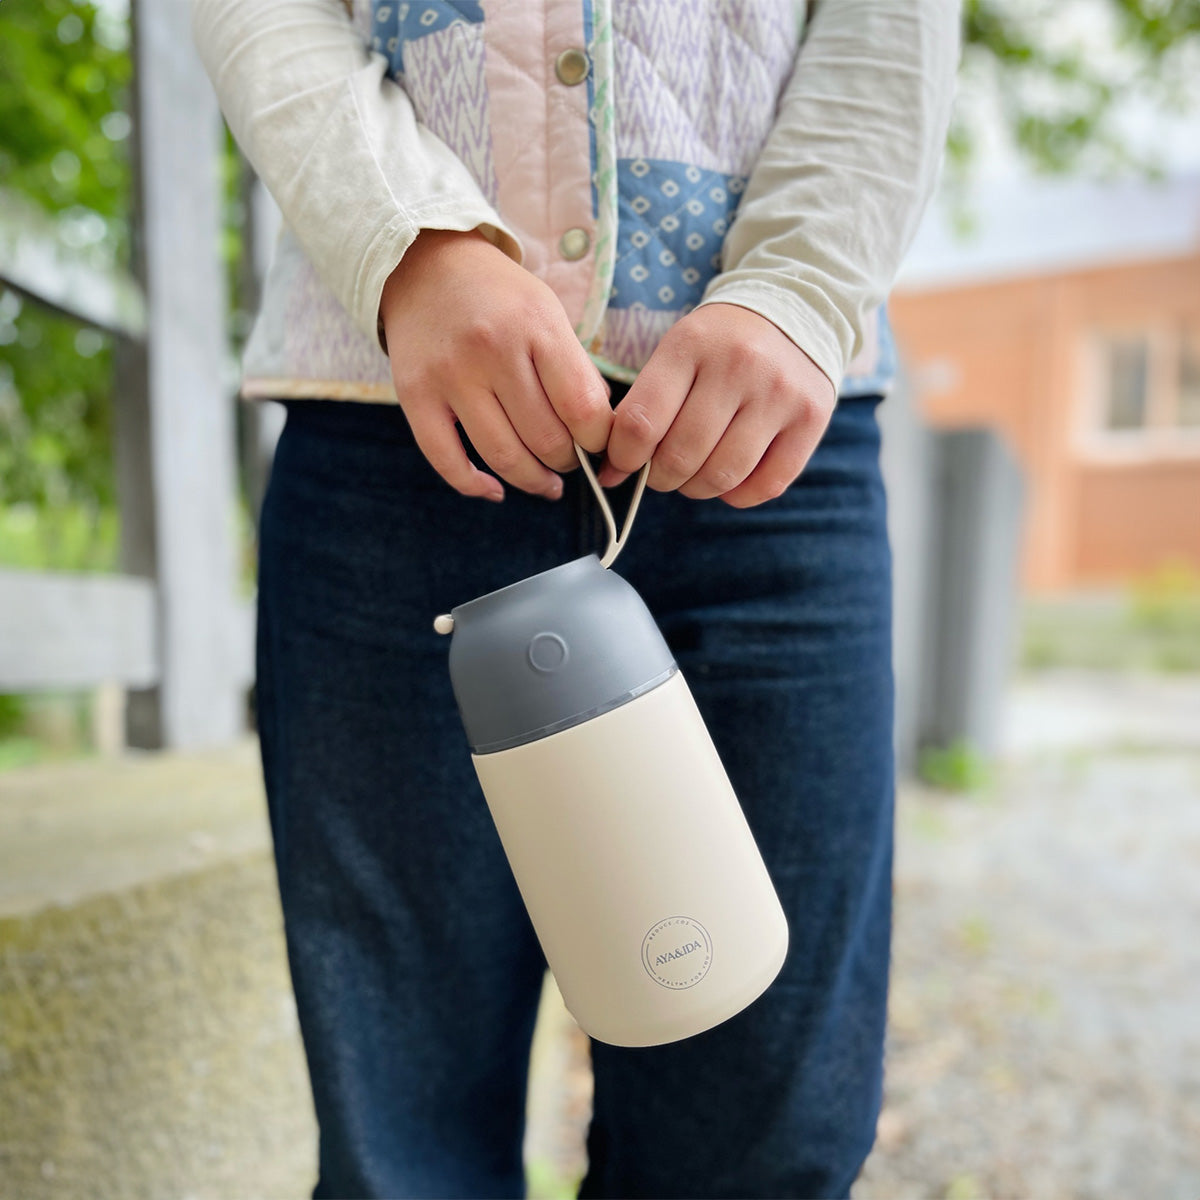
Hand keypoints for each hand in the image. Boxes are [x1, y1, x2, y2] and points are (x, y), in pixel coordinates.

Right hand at [379, 229, 611, 500]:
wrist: (423, 264)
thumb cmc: (499, 298)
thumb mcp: (547, 313)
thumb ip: (574, 369)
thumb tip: (598, 433)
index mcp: (535, 326)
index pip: (583, 409)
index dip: (599, 440)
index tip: (599, 445)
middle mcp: (492, 351)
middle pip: (545, 439)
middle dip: (567, 462)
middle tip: (570, 462)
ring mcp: (450, 375)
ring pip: (502, 456)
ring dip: (532, 481)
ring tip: (545, 483)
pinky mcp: (414, 395)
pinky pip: (446, 460)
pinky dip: (475, 486)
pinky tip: (495, 490)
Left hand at [597, 304, 836, 506]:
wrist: (794, 310)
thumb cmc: (719, 344)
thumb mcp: (677, 352)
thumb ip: (644, 406)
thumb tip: (612, 474)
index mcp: (692, 344)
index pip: (641, 422)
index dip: (622, 457)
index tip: (619, 464)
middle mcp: (739, 366)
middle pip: (681, 455)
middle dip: (658, 477)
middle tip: (659, 471)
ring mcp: (780, 393)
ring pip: (722, 475)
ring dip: (696, 488)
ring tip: (692, 476)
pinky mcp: (812, 418)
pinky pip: (768, 484)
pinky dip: (739, 495)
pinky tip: (728, 480)